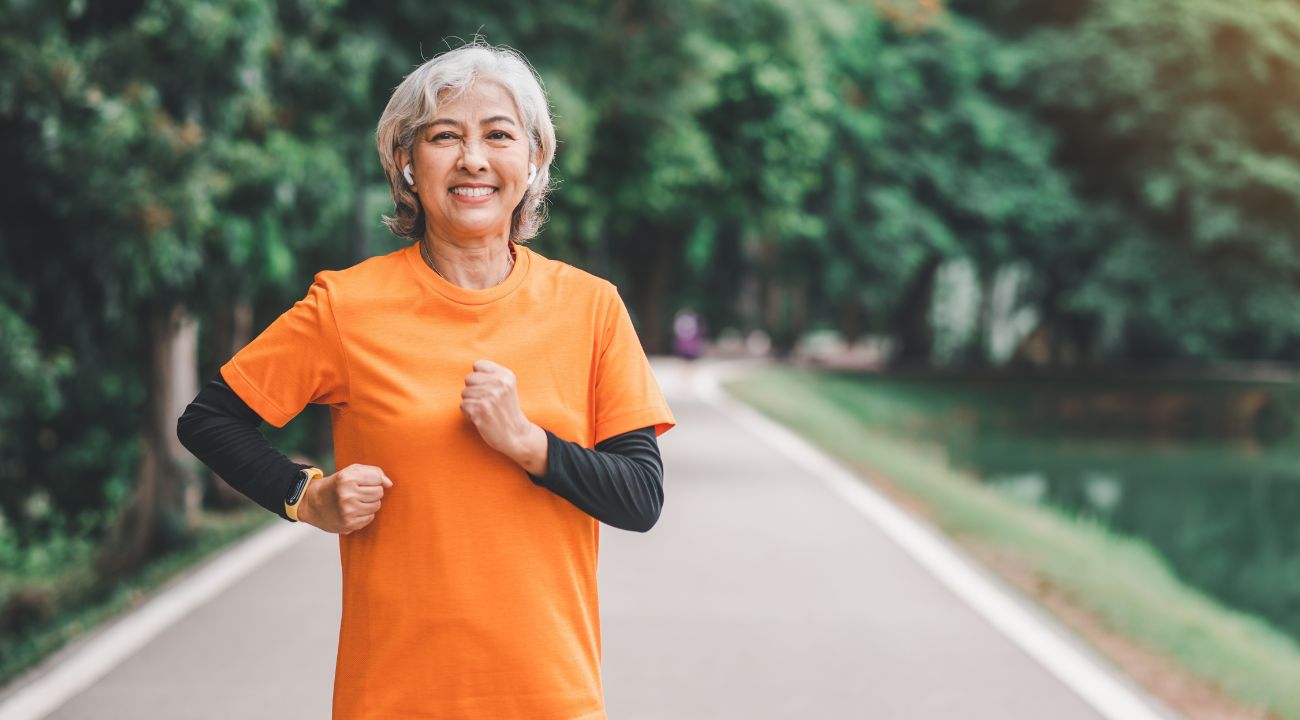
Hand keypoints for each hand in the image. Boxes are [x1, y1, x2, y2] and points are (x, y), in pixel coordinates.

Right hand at [299, 464, 391, 534]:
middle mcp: (346, 494)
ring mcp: (347, 510)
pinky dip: (365, 515)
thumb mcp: (350, 472)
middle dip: (373, 492)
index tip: (364, 482)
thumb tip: (390, 484)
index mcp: (347, 478)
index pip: (378, 478)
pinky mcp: (349, 524)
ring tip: (356, 501)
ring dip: (370, 504)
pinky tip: (354, 511)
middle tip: (360, 492)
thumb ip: (373, 472)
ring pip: (377, 506)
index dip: (374, 480)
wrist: (313, 503)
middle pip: (379, 492)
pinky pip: (370, 518)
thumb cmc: (336, 485)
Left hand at [461, 359, 547, 474]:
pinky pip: (463, 405)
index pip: (478, 365)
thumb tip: (469, 375)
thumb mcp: (506, 387)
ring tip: (485, 410)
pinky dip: (468, 414)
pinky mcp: (481, 410)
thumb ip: (491, 376)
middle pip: (469, 378)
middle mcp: (499, 384)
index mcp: (506, 375)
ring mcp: (490, 397)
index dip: (479, 378)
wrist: (516, 434)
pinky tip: (481, 418)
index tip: (488, 389)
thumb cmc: (506, 410)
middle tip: (486, 402)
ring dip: (471, 403)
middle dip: (473, 390)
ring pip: (464, 393)